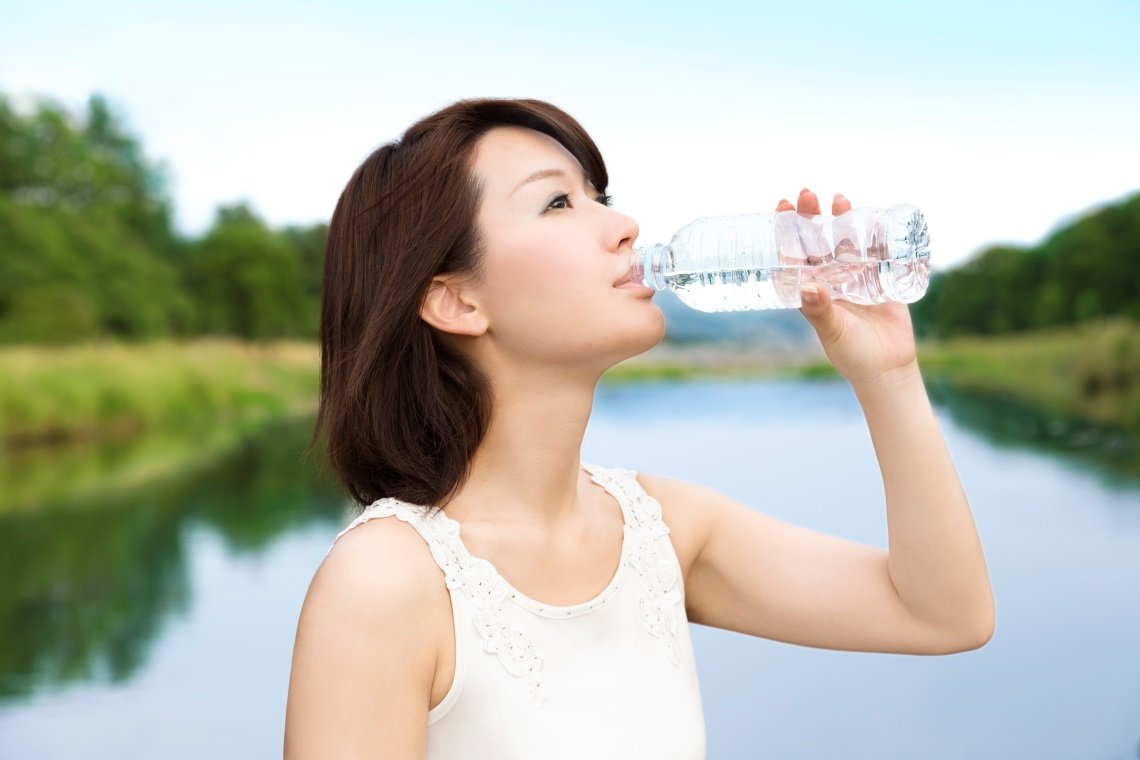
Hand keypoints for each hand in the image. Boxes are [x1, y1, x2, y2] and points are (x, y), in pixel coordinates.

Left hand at [776, 189, 917, 386]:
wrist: (888, 367)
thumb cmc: (853, 354)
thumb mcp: (833, 331)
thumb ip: (819, 311)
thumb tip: (808, 286)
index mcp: (810, 292)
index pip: (794, 255)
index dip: (787, 231)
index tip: (782, 206)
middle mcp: (829, 281)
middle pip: (817, 242)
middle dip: (811, 218)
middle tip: (807, 194)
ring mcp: (854, 278)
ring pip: (845, 242)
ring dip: (841, 220)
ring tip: (838, 199)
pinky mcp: (879, 280)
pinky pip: (875, 251)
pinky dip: (874, 233)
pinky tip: (872, 215)